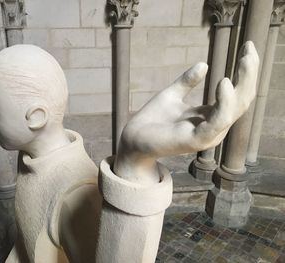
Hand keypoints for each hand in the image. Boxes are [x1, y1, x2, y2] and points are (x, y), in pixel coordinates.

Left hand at [114, 41, 258, 185]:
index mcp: (211, 116)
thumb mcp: (172, 95)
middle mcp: (214, 127)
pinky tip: (225, 82)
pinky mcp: (196, 141)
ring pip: (235, 110)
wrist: (133, 139)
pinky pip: (217, 122)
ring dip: (243, 84)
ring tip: (244, 60)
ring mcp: (207, 135)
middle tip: (249, 49)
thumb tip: (204, 64)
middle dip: (249, 74)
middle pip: (242, 100)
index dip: (245, 71)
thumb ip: (187, 82)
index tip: (247, 46)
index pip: (237, 94)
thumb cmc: (153, 120)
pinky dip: (224, 103)